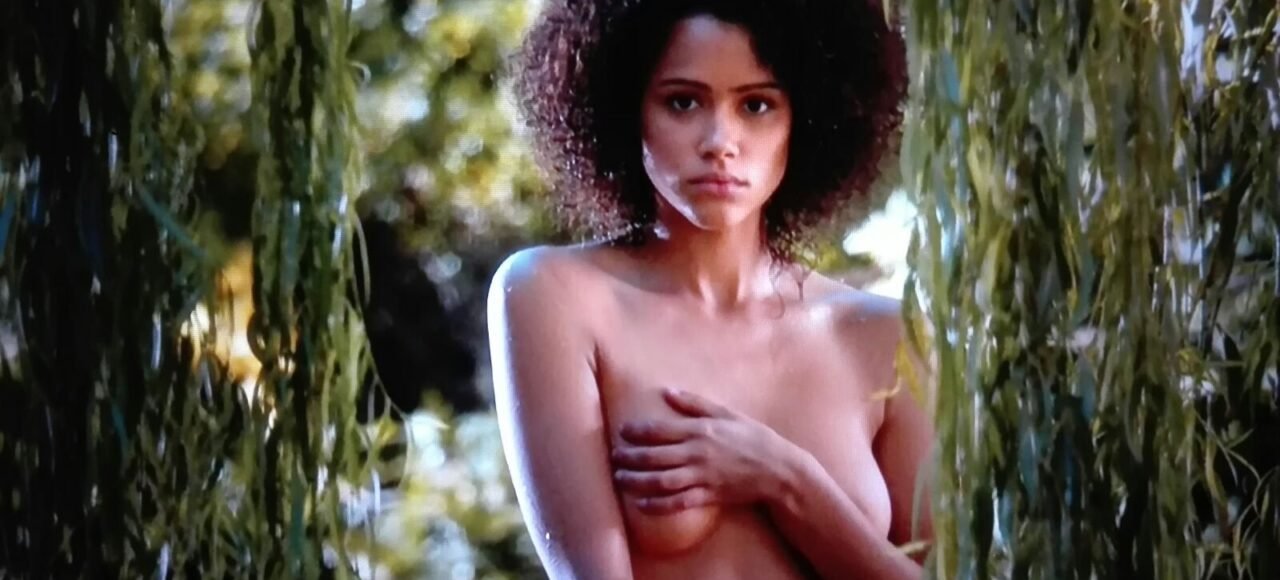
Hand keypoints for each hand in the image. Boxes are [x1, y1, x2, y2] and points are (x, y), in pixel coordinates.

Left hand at [611, 388, 803, 514]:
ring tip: (619, 479)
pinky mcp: (709, 496)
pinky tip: (641, 505)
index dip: (638, 431)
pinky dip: (658, 505)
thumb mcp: (726, 413)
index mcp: (701, 430)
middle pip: (655, 456)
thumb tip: (667, 391)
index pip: (661, 430)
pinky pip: (678, 503)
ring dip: (637, 481)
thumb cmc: (752, 437)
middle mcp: (698, 453)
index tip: (621, 431)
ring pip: (662, 481)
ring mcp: (703, 476)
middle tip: (613, 456)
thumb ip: (695, 403)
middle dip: (630, 457)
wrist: (778, 470)